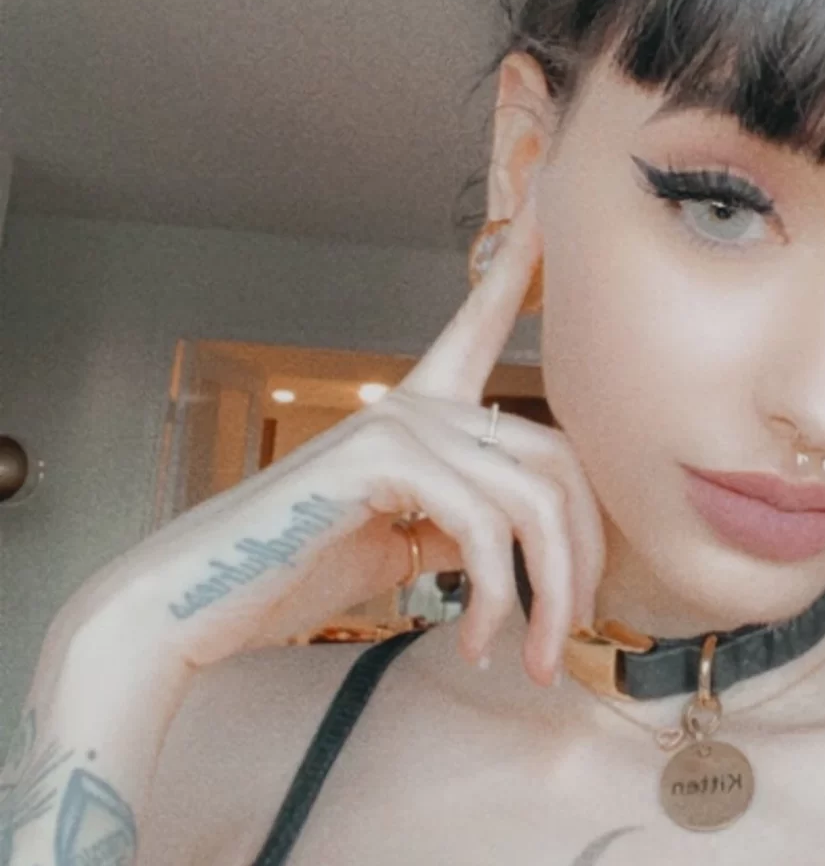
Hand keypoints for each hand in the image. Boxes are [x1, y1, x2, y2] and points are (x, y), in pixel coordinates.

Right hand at [57, 195, 606, 689]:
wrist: (204, 598)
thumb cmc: (292, 573)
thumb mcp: (401, 544)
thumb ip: (459, 526)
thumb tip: (517, 546)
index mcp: (416, 412)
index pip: (479, 327)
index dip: (518, 266)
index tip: (544, 206)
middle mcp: (414, 403)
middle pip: (556, 462)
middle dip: (579, 561)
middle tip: (565, 639)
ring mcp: (399, 422)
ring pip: (533, 502)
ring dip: (547, 595)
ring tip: (531, 658)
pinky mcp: (381, 457)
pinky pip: (484, 526)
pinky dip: (495, 598)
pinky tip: (475, 641)